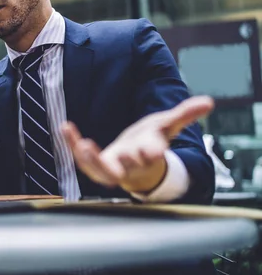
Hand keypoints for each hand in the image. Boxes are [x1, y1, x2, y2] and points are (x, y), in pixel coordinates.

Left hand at [61, 96, 213, 193]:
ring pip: (101, 171)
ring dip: (91, 159)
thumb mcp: (166, 126)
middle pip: (127, 168)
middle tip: (124, 154)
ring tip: (83, 145)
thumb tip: (208, 102)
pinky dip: (73, 144)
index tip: (152, 151)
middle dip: (124, 162)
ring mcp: (112, 167)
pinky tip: (66, 127)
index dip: (152, 153)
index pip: (152, 155)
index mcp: (149, 154)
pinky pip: (81, 158)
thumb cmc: (151, 142)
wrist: (136, 161)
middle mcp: (130, 164)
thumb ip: (184, 115)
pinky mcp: (95, 164)